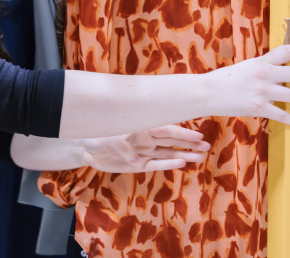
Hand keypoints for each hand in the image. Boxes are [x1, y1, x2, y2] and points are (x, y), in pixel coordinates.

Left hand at [79, 125, 209, 172]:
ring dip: (183, 154)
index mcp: (140, 125)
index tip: (198, 135)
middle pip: (171, 140)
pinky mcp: (137, 164)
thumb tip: (135, 159)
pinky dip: (168, 163)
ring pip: (167, 152)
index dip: (181, 132)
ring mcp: (143, 151)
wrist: (83, 146)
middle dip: (188, 143)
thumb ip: (122, 145)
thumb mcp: (106, 136)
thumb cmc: (95, 133)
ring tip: (200, 157)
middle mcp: (145, 138)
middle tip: (206, 146)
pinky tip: (181, 163)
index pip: (165, 129)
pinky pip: (155, 164)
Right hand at [208, 44, 289, 126]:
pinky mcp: (259, 108)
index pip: (287, 51)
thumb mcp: (243, 68)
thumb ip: (261, 70)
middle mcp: (265, 75)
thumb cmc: (221, 80)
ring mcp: (263, 92)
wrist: (206, 92)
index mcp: (260, 62)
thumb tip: (277, 76)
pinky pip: (283, 115)